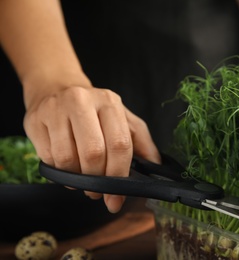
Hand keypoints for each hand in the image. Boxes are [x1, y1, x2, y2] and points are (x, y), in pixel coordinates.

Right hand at [23, 85, 160, 212]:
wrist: (56, 87)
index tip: (116, 198)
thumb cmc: (93, 109)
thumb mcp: (123, 119)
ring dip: (76, 179)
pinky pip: (48, 159)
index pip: (119, 144)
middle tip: (97, 191)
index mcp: (109, 102)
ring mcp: (55, 110)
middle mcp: (82, 102)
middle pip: (93, 153)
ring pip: (67, 159)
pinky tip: (66, 167)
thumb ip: (141, 142)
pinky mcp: (35, 121)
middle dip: (97, 181)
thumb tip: (155, 167)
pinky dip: (59, 172)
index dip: (119, 175)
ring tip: (81, 178)